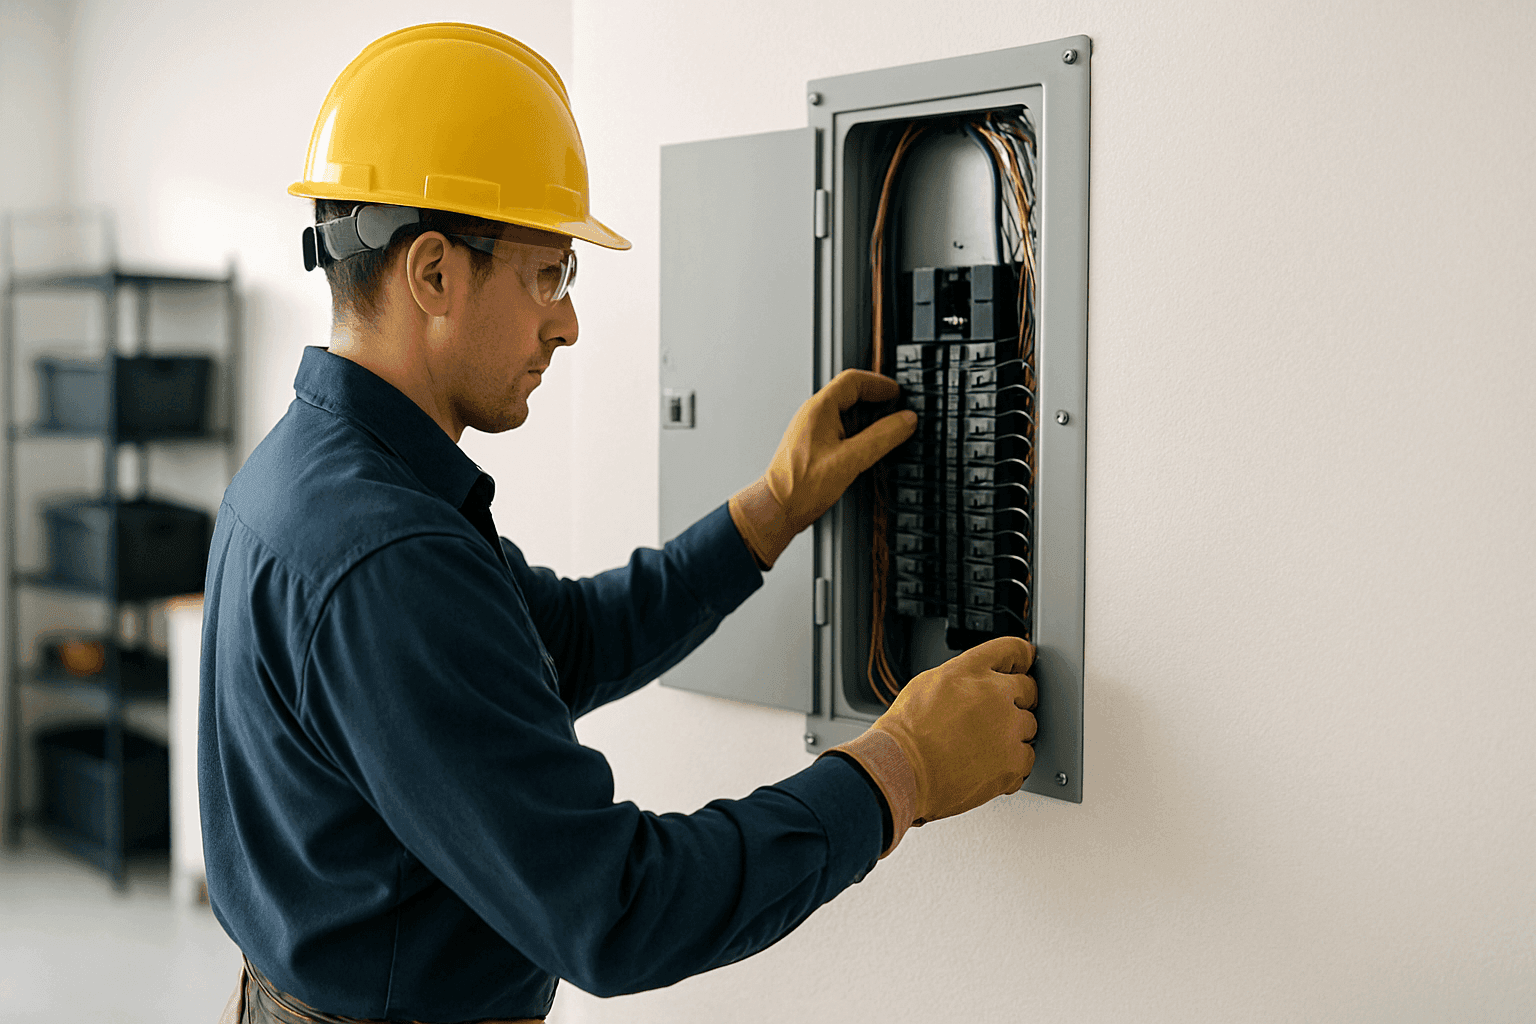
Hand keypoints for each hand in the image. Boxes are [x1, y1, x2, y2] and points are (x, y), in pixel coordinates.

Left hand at [729, 369, 916, 567]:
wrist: (778, 509)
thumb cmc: (801, 487)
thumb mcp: (851, 459)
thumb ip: (881, 437)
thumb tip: (905, 420)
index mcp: (820, 409)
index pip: (853, 380)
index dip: (879, 383)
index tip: (898, 393)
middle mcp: (813, 415)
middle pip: (850, 394)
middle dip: (876, 401)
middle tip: (897, 412)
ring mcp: (812, 430)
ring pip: (846, 413)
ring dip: (868, 419)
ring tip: (888, 432)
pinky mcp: (813, 446)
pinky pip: (840, 430)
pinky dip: (858, 433)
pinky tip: (867, 449)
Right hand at [825, 636, 1037, 855]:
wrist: (902, 770)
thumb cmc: (906, 733)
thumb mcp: (927, 683)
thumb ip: (962, 676)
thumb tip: (977, 680)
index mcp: (972, 671)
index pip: (1014, 650)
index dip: (1021, 659)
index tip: (1024, 665)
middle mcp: (995, 694)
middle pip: (1028, 689)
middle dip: (1014, 701)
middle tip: (991, 718)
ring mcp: (1008, 727)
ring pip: (1029, 726)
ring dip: (1013, 734)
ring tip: (981, 746)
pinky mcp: (1013, 760)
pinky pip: (1026, 758)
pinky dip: (1011, 764)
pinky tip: (987, 764)